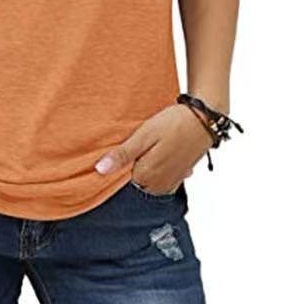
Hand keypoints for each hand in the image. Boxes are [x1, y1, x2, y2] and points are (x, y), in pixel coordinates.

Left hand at [94, 104, 212, 194]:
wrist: (205, 118)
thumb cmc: (174, 124)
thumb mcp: (144, 135)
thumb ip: (123, 155)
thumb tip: (99, 170)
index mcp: (147, 177)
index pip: (121, 179)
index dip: (118, 163)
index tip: (121, 147)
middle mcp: (160, 185)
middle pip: (136, 180)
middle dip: (132, 165)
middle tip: (137, 142)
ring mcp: (172, 181)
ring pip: (149, 178)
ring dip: (146, 164)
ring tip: (150, 144)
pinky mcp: (181, 174)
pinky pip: (163, 175)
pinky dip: (159, 164)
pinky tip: (161, 149)